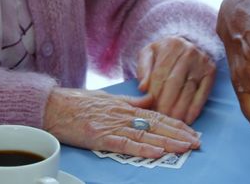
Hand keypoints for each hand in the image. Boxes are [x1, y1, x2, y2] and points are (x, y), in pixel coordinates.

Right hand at [43, 87, 199, 157]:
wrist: (52, 106)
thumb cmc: (76, 103)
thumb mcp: (108, 97)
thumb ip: (130, 101)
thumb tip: (150, 99)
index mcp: (125, 106)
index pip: (157, 114)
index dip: (177, 123)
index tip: (192, 130)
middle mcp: (123, 114)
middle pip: (157, 124)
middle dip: (179, 134)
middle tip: (197, 142)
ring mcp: (112, 125)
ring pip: (146, 134)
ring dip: (168, 141)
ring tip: (185, 147)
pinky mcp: (101, 137)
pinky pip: (126, 144)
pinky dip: (142, 148)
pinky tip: (157, 151)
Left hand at [136, 36, 215, 123]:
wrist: (188, 42)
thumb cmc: (164, 52)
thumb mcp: (149, 53)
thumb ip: (143, 69)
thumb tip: (142, 88)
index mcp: (170, 46)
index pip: (160, 74)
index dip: (154, 94)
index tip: (149, 109)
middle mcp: (188, 52)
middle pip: (175, 83)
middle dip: (166, 103)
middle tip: (160, 118)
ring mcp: (201, 62)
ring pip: (189, 90)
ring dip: (180, 109)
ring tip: (171, 122)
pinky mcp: (210, 72)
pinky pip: (203, 93)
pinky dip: (195, 108)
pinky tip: (188, 119)